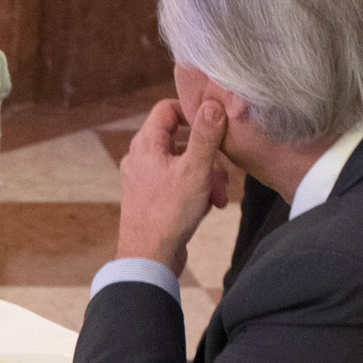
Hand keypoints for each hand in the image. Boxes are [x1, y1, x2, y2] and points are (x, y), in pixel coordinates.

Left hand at [115, 98, 227, 271]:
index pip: (168, 108)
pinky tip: (208, 206)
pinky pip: (180, 181)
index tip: (215, 126)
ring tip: (217, 198)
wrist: (150, 258)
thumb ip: (205, 135)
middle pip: (182, 138)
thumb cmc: (168, 215)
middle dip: (208, 156)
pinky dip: (197, 189)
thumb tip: (212, 103)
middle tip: (221, 177)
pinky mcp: (153, 196)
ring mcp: (146, 177)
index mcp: (145, 145)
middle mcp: (141, 157)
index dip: (193, 112)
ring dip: (207, 176)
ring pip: (185, 162)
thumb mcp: (195, 170)